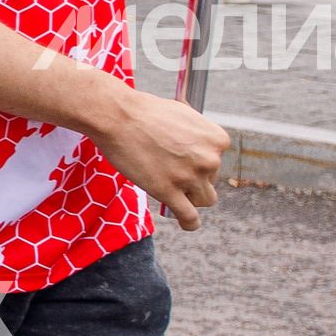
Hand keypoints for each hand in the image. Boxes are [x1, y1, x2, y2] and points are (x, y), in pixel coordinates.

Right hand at [92, 86, 228, 229]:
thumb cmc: (144, 111)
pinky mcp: (169, 192)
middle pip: (211, 181)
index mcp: (218, 140)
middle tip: (168, 169)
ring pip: (204, 200)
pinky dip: (190, 222)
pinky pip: (189, 216)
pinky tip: (187, 223)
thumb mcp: (184, 115)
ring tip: (176, 193)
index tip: (181, 158)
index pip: (217, 161)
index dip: (198, 161)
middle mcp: (210, 160)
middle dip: (193, 178)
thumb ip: (197, 135)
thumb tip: (198, 148)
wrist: (118, 116)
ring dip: (191, 197)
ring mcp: (190, 178)